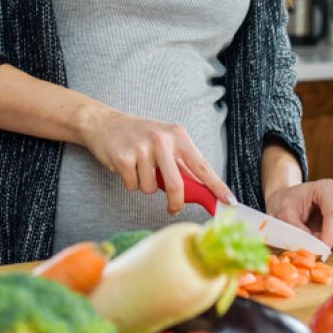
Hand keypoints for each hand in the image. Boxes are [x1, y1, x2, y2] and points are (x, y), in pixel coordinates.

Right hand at [79, 108, 233, 215]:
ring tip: (138, 167)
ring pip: (151, 188)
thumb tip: (200, 189)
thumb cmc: (138, 136)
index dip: (217, 186)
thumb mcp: (164, 142)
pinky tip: (126, 166)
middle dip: (176, 202)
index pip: (202, 165)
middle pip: (177, 185)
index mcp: (178, 135)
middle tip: (173, 209)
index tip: (229, 201)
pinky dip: (130, 182)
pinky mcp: (124, 158)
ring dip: (145, 185)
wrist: (103, 123)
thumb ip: (181, 163)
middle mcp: (162, 139)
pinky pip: (133, 186)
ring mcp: (142, 148)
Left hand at [265, 179, 332, 250]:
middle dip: (328, 239)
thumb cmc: (285, 204)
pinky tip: (324, 238)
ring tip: (314, 236)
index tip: (321, 250)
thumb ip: (297, 230)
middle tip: (309, 239)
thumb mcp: (283, 215)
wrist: (287, 202)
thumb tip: (313, 246)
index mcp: (327, 188)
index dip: (329, 235)